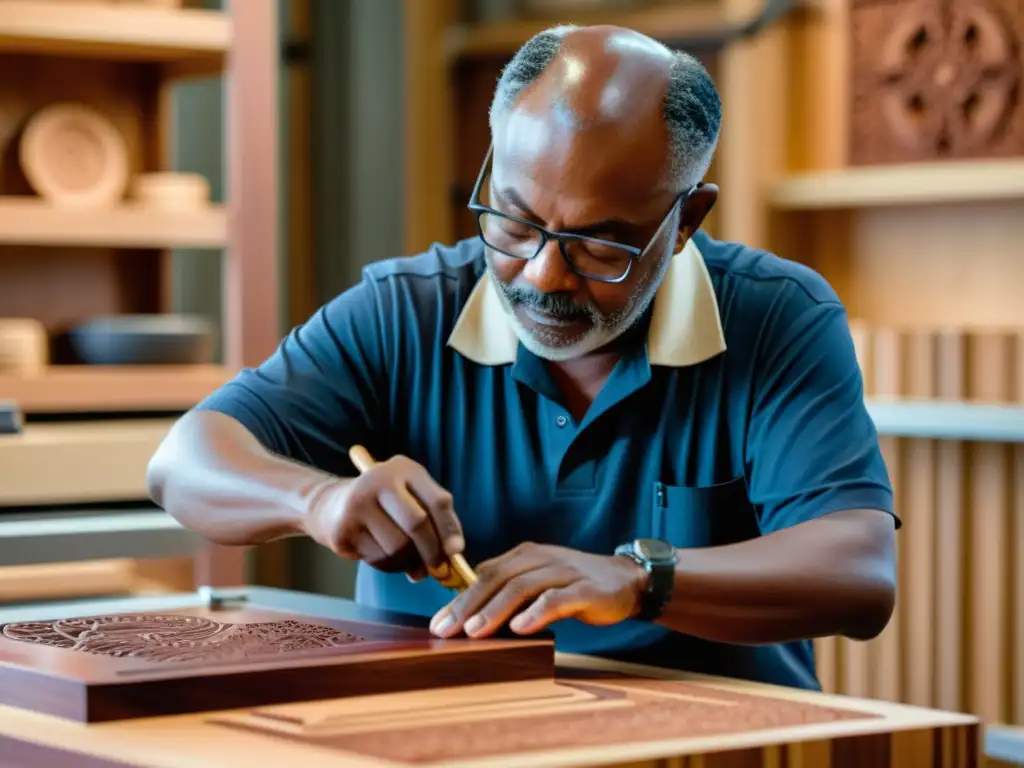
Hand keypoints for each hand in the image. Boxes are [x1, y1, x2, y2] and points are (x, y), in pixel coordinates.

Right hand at [304, 455, 462, 580]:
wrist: (332, 505)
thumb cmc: (384, 505)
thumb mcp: (410, 499)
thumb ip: (434, 521)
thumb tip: (453, 556)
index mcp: (403, 469)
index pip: (437, 500)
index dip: (450, 529)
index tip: (456, 552)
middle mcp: (379, 480)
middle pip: (417, 524)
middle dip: (432, 552)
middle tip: (437, 568)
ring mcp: (358, 503)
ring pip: (398, 547)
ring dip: (409, 563)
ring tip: (409, 563)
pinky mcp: (343, 528)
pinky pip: (379, 559)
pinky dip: (391, 567)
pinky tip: (387, 558)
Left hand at [429, 542, 648, 637]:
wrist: (626, 581)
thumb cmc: (576, 584)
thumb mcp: (538, 579)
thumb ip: (509, 586)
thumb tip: (469, 603)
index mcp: (525, 555)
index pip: (485, 574)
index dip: (459, 597)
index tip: (438, 622)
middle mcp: (541, 558)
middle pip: (497, 578)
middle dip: (467, 604)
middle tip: (446, 630)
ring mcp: (563, 572)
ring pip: (522, 587)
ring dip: (495, 610)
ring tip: (474, 631)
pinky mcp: (585, 590)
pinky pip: (556, 599)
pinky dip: (536, 612)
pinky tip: (520, 628)